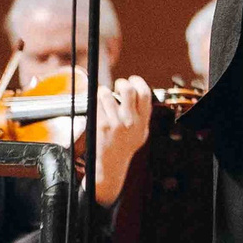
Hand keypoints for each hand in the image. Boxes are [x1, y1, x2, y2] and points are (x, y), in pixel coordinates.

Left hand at [94, 77, 153, 204]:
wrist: (112, 163)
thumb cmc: (125, 145)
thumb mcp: (141, 132)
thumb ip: (142, 114)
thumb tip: (138, 91)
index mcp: (142, 121)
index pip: (145, 94)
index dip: (138, 82)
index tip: (133, 80)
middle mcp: (130, 121)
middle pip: (128, 90)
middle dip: (122, 82)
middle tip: (119, 85)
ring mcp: (116, 123)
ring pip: (108, 94)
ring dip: (105, 91)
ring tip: (106, 97)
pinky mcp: (102, 125)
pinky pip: (98, 103)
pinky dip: (97, 100)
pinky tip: (99, 105)